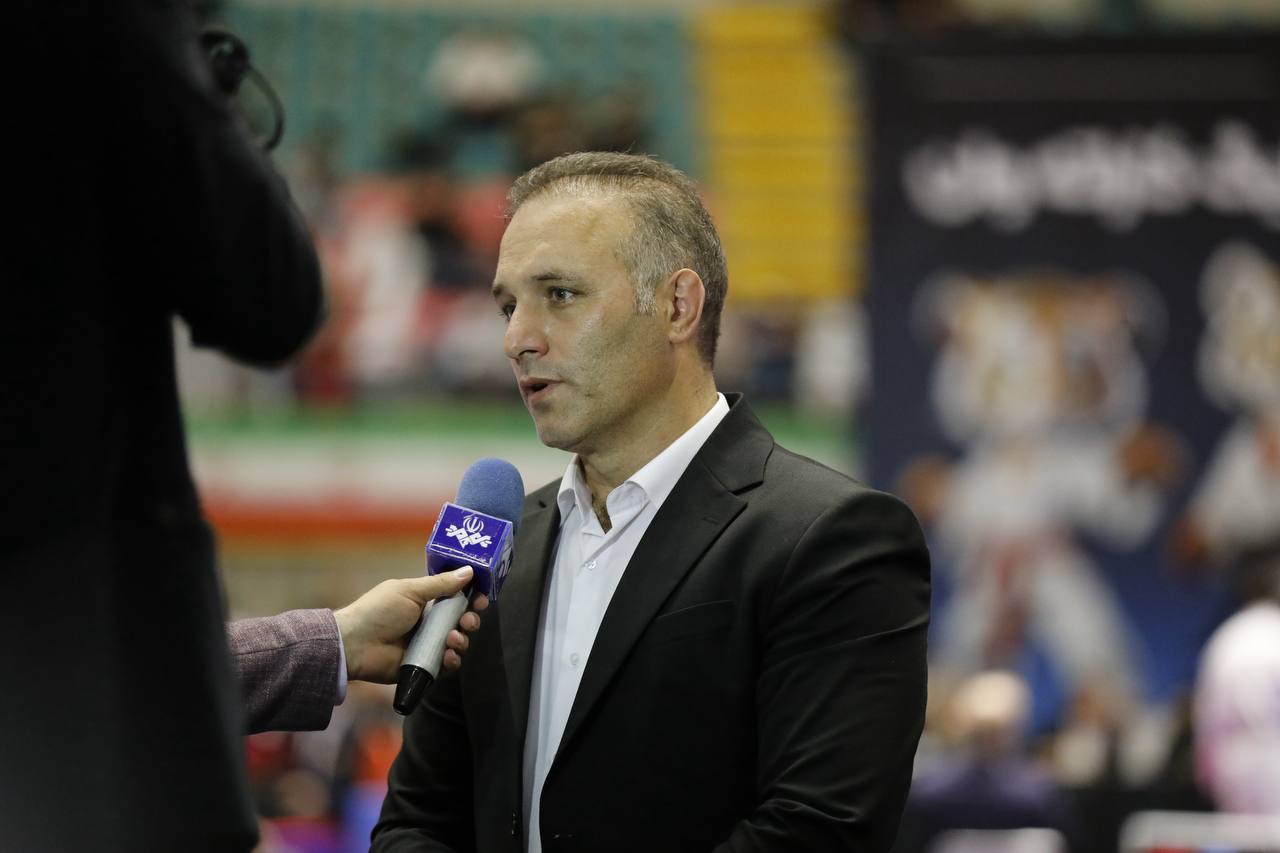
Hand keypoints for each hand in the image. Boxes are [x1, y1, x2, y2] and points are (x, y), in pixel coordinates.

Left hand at [333, 567, 490, 683]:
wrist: (356, 644)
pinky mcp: (424, 666)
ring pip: (458, 643)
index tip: (481, 598)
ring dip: (461, 640)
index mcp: (425, 602)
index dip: (471, 598)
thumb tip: (469, 570)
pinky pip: (447, 665)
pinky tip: (447, 656)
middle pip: (461, 622)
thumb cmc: (380, 611)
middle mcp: (429, 623)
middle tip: (468, 621)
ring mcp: (427, 645)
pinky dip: (452, 661)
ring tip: (452, 639)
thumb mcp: (410, 591)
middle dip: (470, 620)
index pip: (456, 599)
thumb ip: (441, 584)